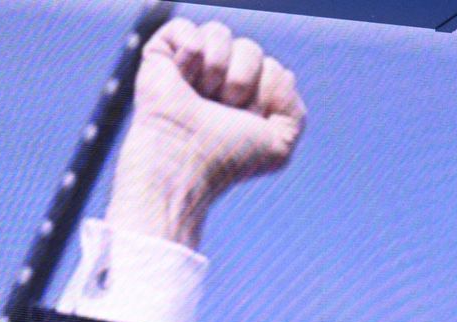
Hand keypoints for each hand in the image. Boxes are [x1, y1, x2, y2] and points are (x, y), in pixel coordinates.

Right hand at [107, 19, 306, 248]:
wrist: (184, 159)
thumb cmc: (227, 158)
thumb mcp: (278, 146)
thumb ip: (294, 112)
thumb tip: (281, 72)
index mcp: (246, 97)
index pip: (274, 69)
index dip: (266, 93)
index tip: (246, 120)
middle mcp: (219, 78)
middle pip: (251, 49)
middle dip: (243, 80)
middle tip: (221, 108)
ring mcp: (190, 64)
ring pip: (221, 33)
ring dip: (218, 68)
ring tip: (200, 94)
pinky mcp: (162, 53)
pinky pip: (187, 28)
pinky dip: (191, 53)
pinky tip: (182, 77)